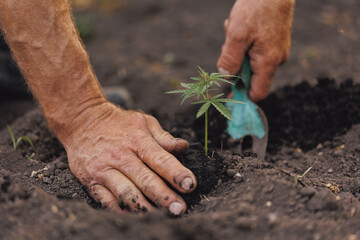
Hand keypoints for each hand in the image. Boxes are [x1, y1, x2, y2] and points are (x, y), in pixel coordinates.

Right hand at [62, 102, 195, 215]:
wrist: (82, 120)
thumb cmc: (119, 122)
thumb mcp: (143, 121)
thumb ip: (164, 137)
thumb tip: (184, 147)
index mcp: (138, 141)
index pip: (160, 159)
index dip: (176, 173)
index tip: (190, 185)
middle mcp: (121, 156)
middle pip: (145, 180)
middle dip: (164, 197)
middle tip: (180, 209)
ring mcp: (104, 170)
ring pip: (126, 194)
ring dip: (145, 208)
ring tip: (161, 217)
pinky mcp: (91, 181)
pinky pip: (107, 202)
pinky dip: (122, 211)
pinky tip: (137, 216)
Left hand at [217, 0, 294, 101]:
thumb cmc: (256, 8)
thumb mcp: (236, 34)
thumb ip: (230, 59)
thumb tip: (225, 78)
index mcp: (268, 62)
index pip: (258, 93)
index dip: (243, 96)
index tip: (228, 93)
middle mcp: (276, 60)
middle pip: (250, 76)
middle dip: (235, 64)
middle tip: (230, 44)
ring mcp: (276, 51)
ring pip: (250, 61)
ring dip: (238, 50)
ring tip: (236, 29)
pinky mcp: (274, 43)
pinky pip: (255, 51)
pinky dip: (244, 42)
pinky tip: (242, 27)